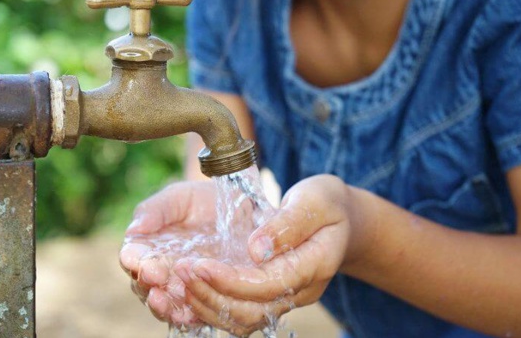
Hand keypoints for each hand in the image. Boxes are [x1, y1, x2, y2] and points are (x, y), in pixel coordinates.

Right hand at [119, 181, 218, 325]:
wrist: (239, 208)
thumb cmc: (203, 200)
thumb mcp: (180, 197)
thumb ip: (156, 210)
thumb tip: (134, 229)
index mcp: (147, 245)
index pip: (133, 257)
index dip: (135, 262)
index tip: (145, 263)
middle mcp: (159, 269)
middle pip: (144, 284)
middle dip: (149, 286)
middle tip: (158, 282)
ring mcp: (180, 285)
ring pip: (164, 303)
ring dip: (164, 306)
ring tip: (167, 303)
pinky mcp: (202, 296)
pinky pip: (190, 312)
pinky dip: (188, 316)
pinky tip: (189, 315)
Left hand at [173, 175, 371, 335]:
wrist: (341, 220)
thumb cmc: (327, 204)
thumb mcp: (315, 200)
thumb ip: (288, 224)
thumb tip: (255, 250)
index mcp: (314, 265)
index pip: (268, 285)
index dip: (231, 280)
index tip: (200, 264)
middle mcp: (299, 290)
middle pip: (251, 310)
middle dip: (212, 294)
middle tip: (181, 272)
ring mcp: (286, 298)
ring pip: (243, 319)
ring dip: (207, 304)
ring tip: (179, 280)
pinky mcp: (270, 296)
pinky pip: (239, 313)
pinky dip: (212, 305)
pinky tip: (190, 289)